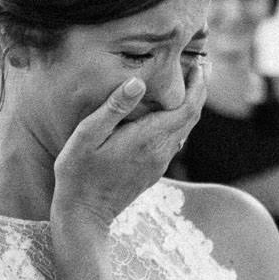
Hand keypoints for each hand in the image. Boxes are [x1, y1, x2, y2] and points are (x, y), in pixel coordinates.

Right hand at [52, 69, 206, 230]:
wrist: (84, 215)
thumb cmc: (78, 173)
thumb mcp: (87, 136)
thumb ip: (114, 108)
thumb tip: (139, 82)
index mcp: (148, 138)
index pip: (187, 108)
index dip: (197, 85)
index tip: (199, 64)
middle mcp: (160, 151)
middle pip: (191, 117)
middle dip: (199, 91)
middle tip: (200, 67)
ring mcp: (158, 163)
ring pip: (185, 130)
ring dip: (190, 106)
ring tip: (188, 84)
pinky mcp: (152, 171)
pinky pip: (174, 142)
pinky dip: (178, 122)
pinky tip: (168, 114)